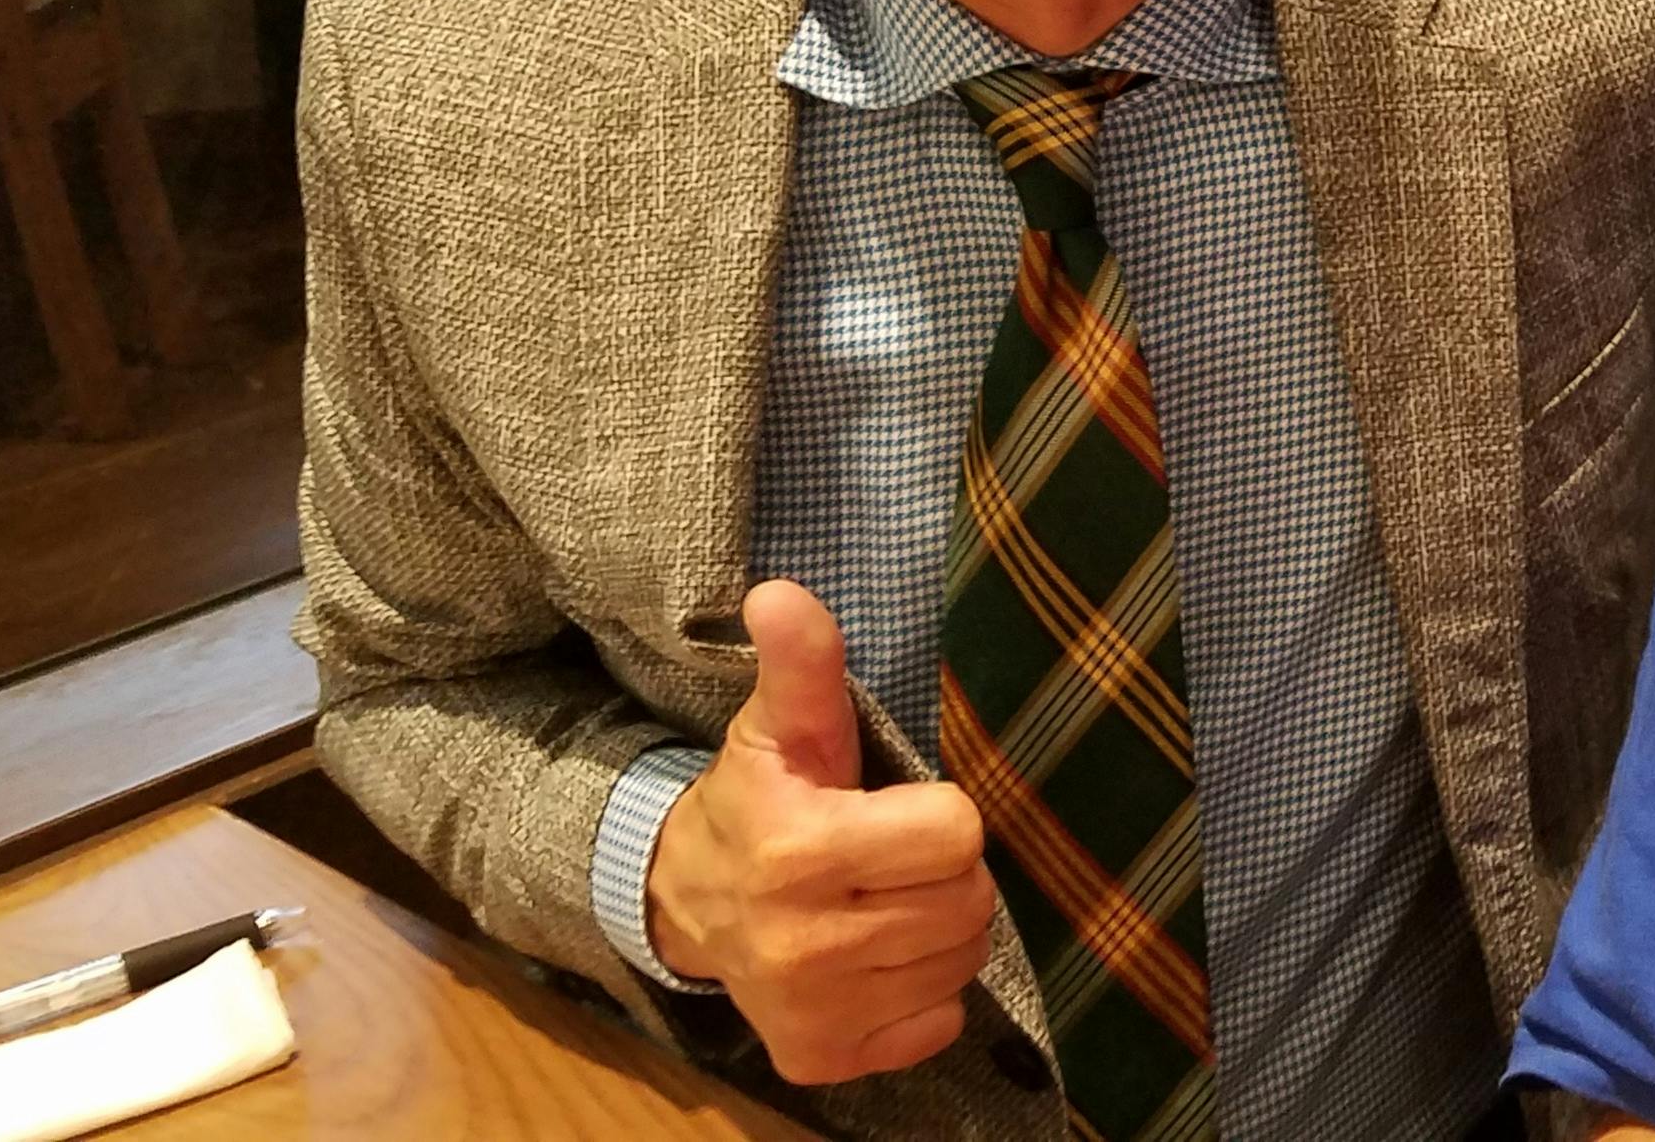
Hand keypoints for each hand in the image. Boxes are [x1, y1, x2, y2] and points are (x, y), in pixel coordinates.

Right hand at [643, 580, 998, 1085]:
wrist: (686, 904)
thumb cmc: (757, 802)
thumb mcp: (780, 729)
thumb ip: (801, 664)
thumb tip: (780, 594)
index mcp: (798, 852)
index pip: (957, 832)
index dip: (938, 814)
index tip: (894, 810)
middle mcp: (803, 946)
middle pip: (969, 902)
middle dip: (945, 873)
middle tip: (893, 857)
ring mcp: (812, 1011)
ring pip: (961, 962)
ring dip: (939, 930)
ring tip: (883, 902)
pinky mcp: (820, 1059)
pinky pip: (937, 1024)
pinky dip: (921, 995)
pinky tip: (873, 960)